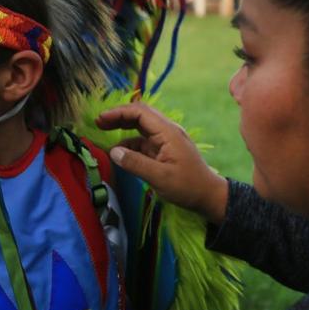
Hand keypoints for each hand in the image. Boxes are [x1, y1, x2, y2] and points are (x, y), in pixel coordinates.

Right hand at [96, 102, 228, 223]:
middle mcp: (167, 132)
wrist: (208, 196)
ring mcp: (166, 141)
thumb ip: (135, 164)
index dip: (118, 112)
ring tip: (104, 133)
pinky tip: (120, 152)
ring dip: (123, 128)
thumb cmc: (187, 187)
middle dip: (119, 116)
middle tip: (99, 123)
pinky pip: (144, 141)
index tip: (100, 120)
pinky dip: (130, 143)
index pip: (140, 112)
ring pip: (141, 127)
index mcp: (168, 133)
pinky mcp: (164, 151)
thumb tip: (113, 152)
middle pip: (140, 115)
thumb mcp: (160, 178)